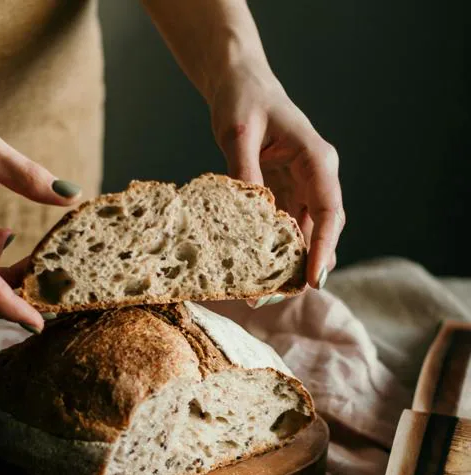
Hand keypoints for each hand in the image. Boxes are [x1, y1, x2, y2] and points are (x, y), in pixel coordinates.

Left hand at [209, 62, 344, 290]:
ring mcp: (302, 186)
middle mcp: (316, 176)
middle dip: (306, 265)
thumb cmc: (243, 100)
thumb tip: (249, 213)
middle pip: (322, 229)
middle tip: (278, 296)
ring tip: (265, 293)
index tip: (314, 279)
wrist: (240, 85)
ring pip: (306, 234)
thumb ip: (244, 171)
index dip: (324, 247)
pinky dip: (276, 250)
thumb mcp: (237, 133)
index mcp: (316, 158)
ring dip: (290, 263)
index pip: (330, 209)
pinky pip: (286, 228)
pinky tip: (259, 270)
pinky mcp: (285, 193)